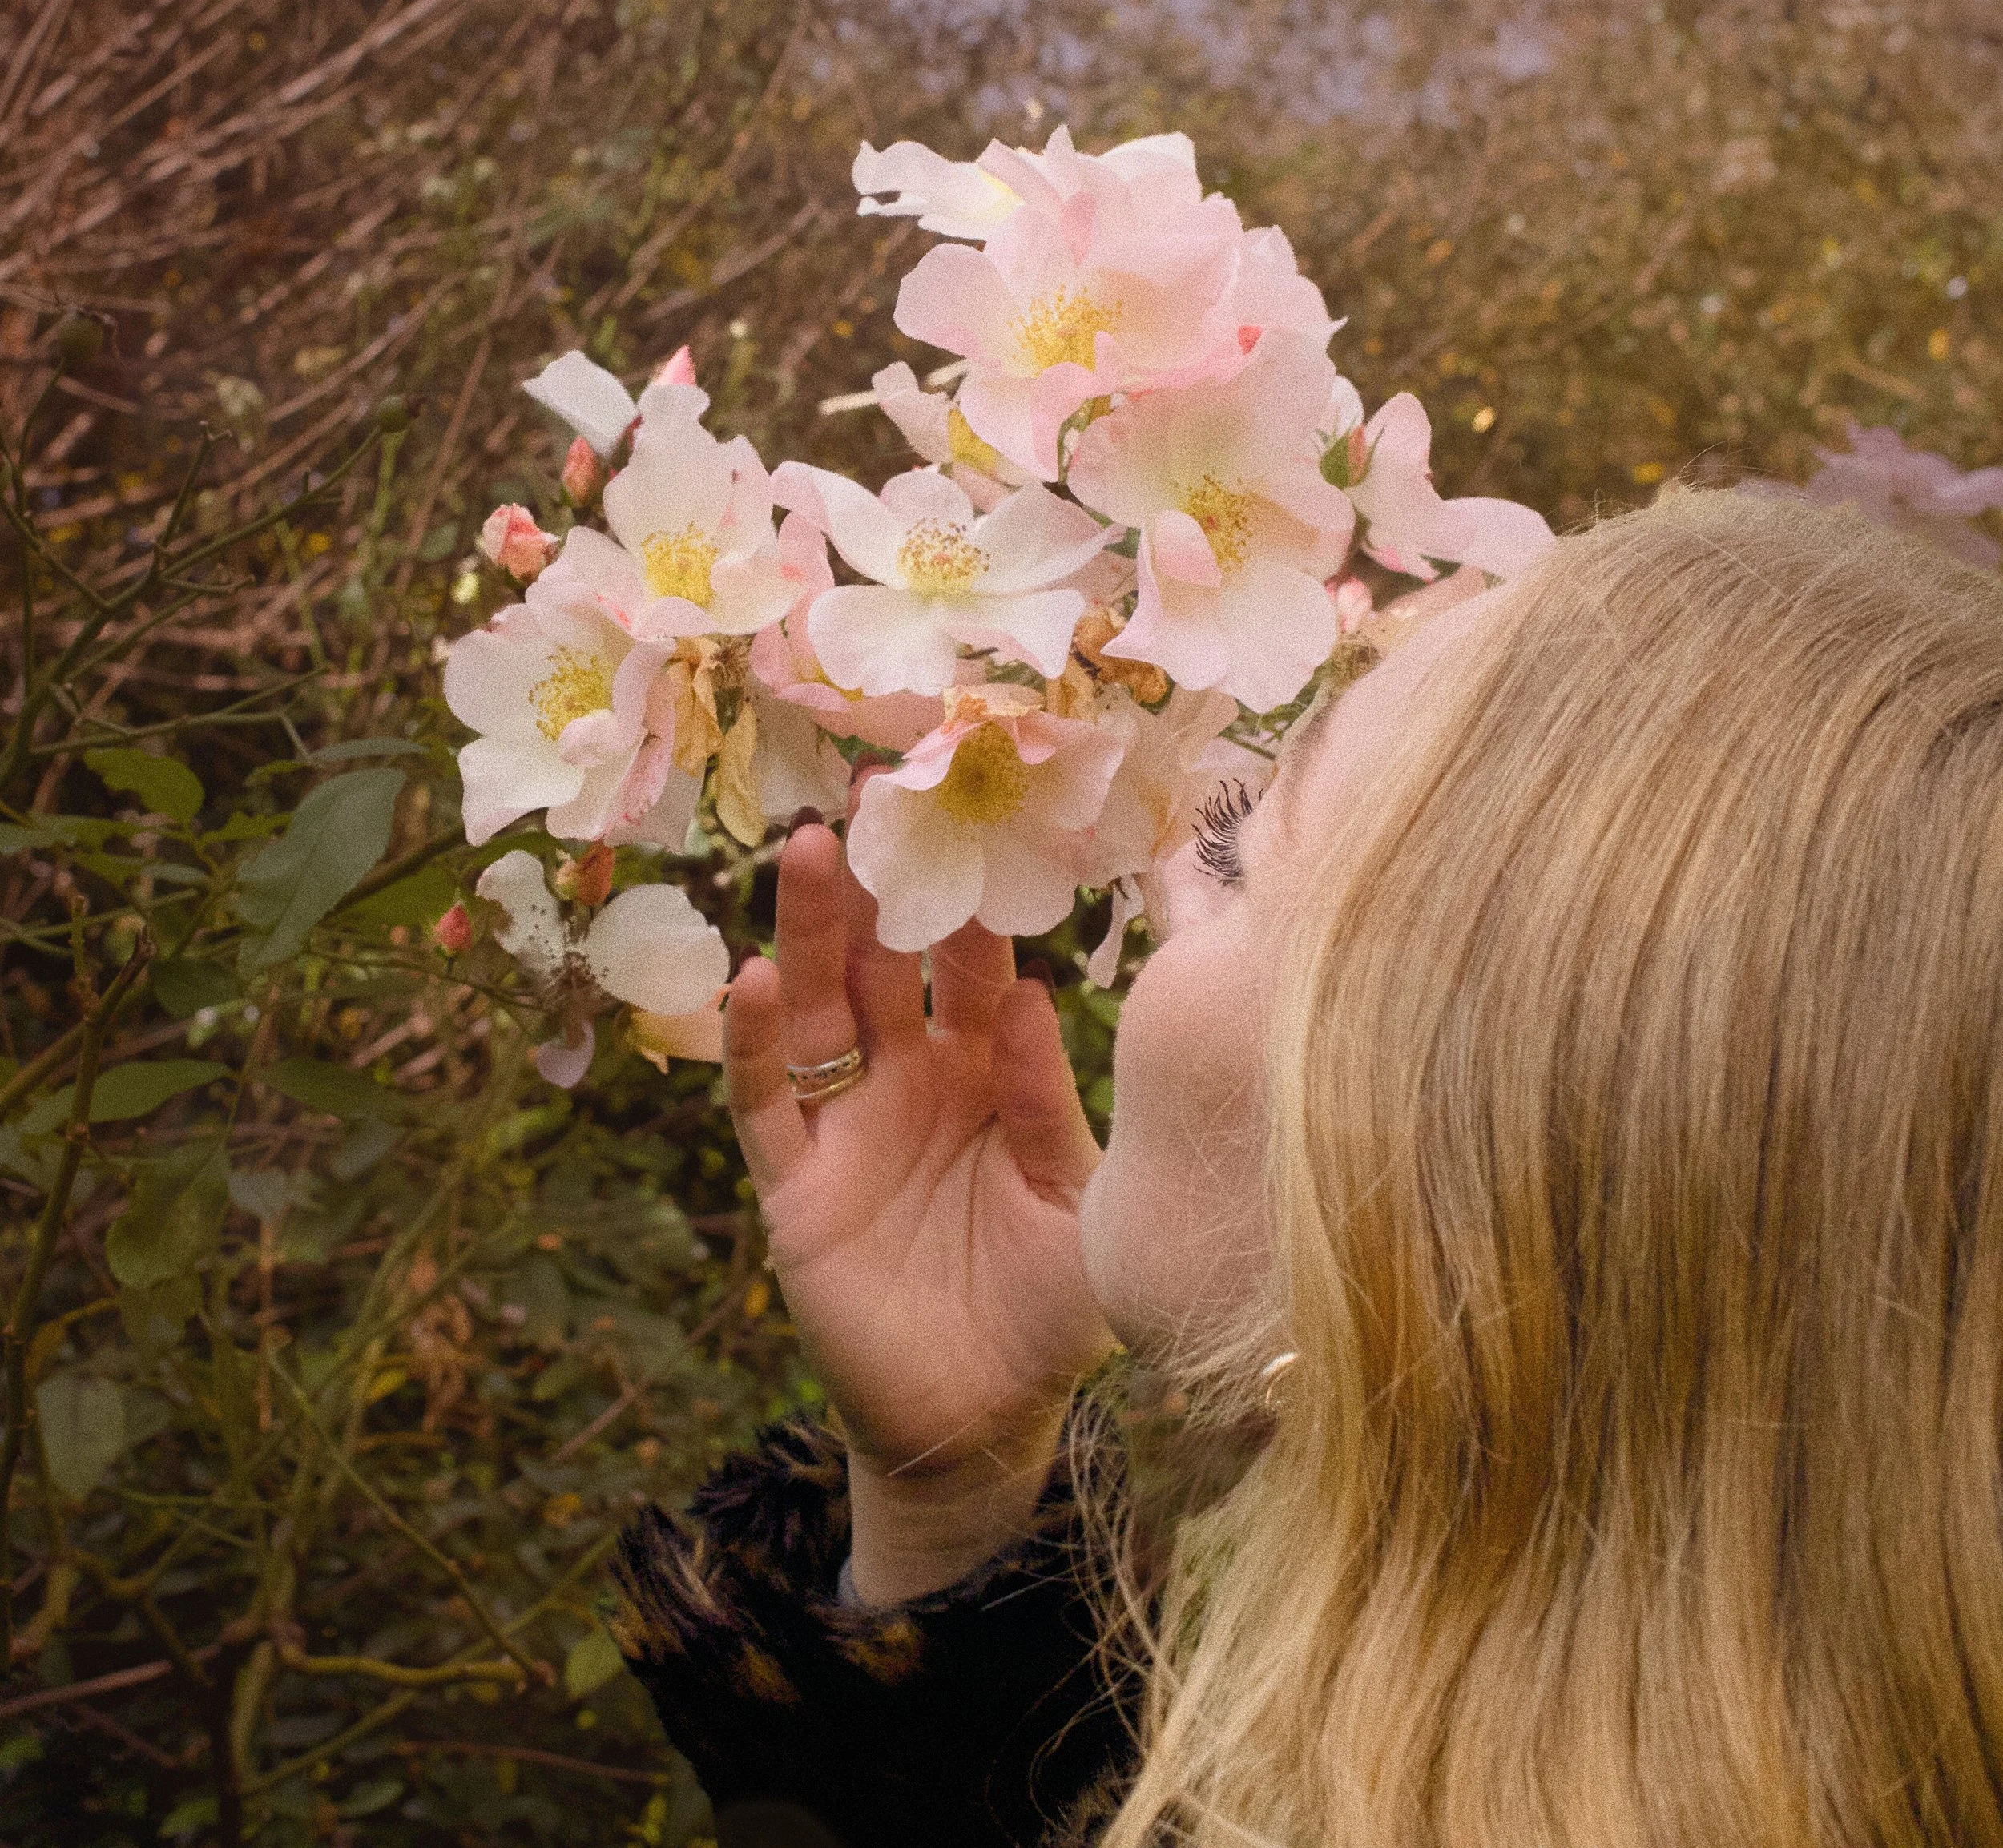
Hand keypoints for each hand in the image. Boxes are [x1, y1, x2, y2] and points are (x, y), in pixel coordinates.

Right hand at [724, 806, 1114, 1601]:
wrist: (986, 1423)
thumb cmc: (1050, 1308)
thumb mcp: (1079, 1200)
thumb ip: (1053, 1104)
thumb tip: (1033, 993)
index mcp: (988, 1071)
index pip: (975, 968)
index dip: (973, 900)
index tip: (979, 816)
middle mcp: (911, 1081)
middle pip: (885, 964)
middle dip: (880, 884)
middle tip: (874, 791)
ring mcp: (848, 1127)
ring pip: (818, 1010)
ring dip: (812, 933)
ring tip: (812, 851)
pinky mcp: (797, 1186)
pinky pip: (765, 1104)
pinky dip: (750, 1044)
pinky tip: (751, 979)